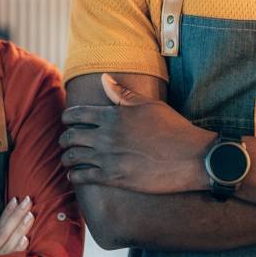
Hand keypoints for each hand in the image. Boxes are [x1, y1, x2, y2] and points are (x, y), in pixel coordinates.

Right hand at [0, 196, 33, 256]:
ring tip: (30, 215)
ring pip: (8, 243)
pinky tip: (25, 239)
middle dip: (16, 215)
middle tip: (28, 201)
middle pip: (4, 232)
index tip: (16, 199)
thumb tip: (17, 216)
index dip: (7, 212)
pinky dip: (18, 249)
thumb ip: (5, 242)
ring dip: (20, 228)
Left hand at [59, 73, 212, 194]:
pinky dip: (75, 176)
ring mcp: (108, 158)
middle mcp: (105, 136)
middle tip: (66, 141)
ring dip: (67, 157)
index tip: (68, 121)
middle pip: (70, 136)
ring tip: (68, 158)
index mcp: (112, 115)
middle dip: (64, 138)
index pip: (76, 114)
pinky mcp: (114, 177)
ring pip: (72, 157)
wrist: (190, 157)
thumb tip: (103, 78)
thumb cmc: (173, 128)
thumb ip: (123, 93)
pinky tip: (75, 175)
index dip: (68, 118)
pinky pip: (83, 177)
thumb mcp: (149, 105)